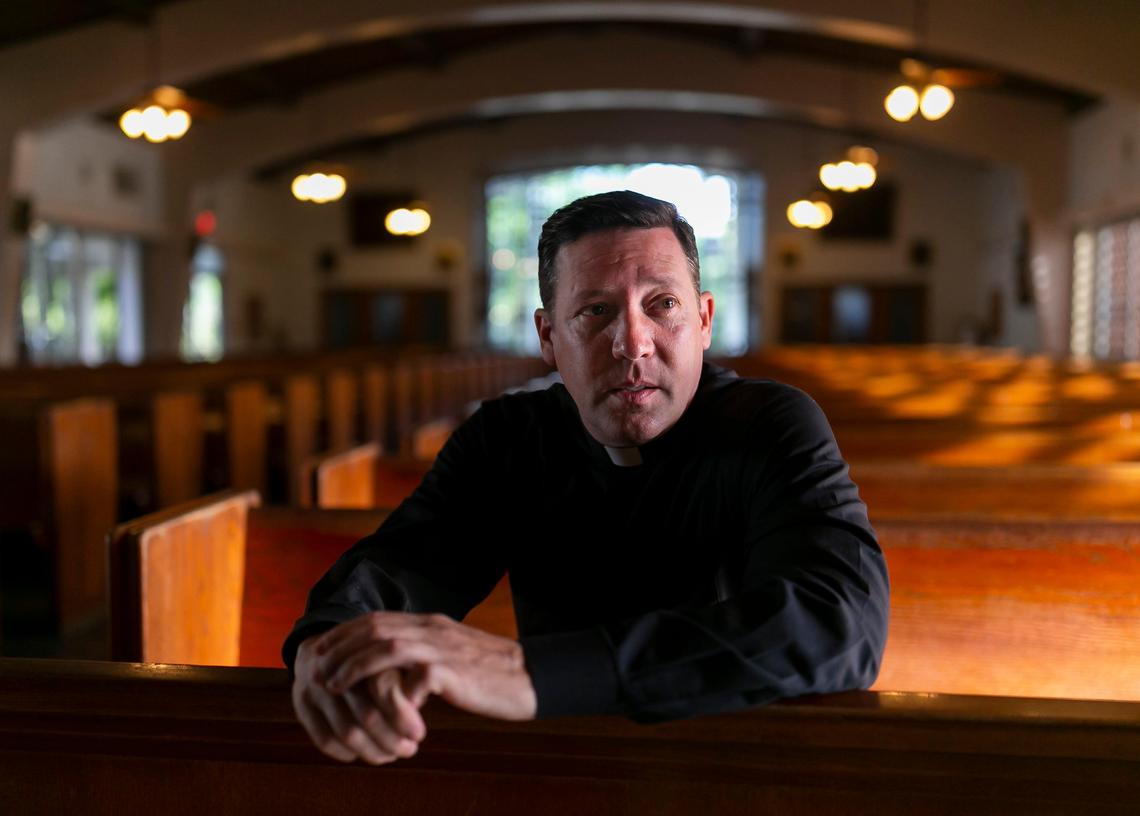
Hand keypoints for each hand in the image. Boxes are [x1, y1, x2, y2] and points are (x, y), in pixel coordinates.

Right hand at [292, 633, 425, 764]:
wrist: (325, 649)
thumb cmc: (371, 660)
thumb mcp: (390, 660)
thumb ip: (406, 675)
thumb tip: (424, 698)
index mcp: (362, 653)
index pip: (384, 693)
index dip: (402, 717)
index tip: (419, 734)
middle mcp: (337, 668)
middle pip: (367, 716)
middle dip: (391, 739)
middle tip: (410, 749)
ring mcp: (315, 687)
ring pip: (346, 732)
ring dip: (372, 751)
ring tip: (391, 755)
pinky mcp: (301, 704)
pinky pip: (324, 739)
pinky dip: (345, 752)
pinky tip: (361, 754)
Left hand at [315, 611, 537, 721]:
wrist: (529, 677)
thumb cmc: (489, 674)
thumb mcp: (449, 655)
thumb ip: (422, 654)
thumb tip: (390, 668)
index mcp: (429, 624)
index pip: (377, 618)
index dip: (345, 633)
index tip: (322, 650)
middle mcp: (431, 629)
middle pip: (375, 627)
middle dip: (340, 647)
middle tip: (317, 668)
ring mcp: (442, 648)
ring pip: (386, 646)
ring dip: (353, 666)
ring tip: (333, 686)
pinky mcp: (453, 671)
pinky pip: (412, 680)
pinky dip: (392, 696)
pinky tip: (382, 711)